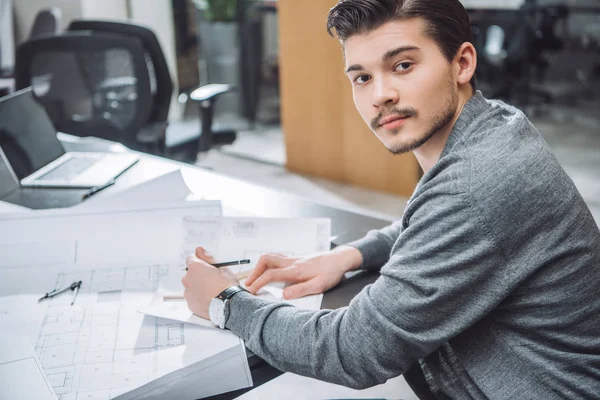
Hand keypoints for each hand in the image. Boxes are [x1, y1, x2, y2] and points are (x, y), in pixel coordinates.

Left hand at [182, 255, 238, 318]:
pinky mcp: (190, 304)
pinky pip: (194, 298)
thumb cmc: (226, 286)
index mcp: (194, 267)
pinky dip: (199, 298)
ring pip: (192, 286)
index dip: (200, 262)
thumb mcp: (221, 267)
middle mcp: (187, 279)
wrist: (228, 305)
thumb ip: (207, 257)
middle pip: (191, 274)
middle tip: (212, 280)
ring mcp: (187, 293)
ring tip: (213, 291)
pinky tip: (210, 299)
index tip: (206, 266)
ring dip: (199, 287)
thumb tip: (199, 250)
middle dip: (199, 275)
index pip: (191, 258)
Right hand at [245, 245, 362, 299]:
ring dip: (260, 266)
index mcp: (295, 270)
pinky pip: (277, 257)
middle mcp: (292, 261)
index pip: (271, 274)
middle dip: (254, 271)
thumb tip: (284, 295)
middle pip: (266, 260)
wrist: (339, 259)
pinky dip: (268, 263)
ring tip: (256, 278)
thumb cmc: (331, 271)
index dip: (258, 282)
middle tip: (250, 283)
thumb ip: (300, 290)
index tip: (251, 290)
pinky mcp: (296, 258)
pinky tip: (270, 271)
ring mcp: (293, 258)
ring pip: (270, 256)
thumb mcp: (319, 285)